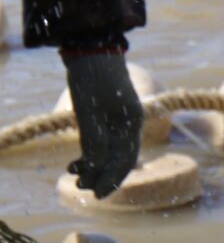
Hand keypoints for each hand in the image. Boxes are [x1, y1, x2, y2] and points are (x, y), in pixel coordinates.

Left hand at [61, 51, 141, 197]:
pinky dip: (92, 151)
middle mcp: (130, 124)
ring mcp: (120, 119)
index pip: (126, 161)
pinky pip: (104, 140)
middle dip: (101, 175)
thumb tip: (95, 169)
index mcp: (132, 124)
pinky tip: (78, 158)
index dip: (111, 180)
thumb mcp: (89, 112)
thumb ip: (95, 142)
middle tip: (80, 187)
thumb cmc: (91, 78)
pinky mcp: (109, 113)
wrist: (90, 48)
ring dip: (94, 165)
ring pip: (110, 150)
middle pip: (120, 159)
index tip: (97, 194)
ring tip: (74, 172)